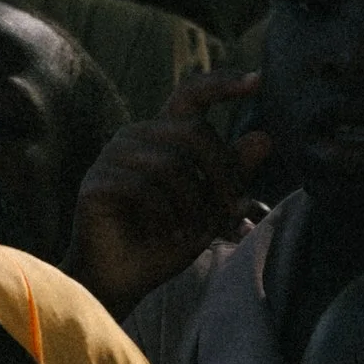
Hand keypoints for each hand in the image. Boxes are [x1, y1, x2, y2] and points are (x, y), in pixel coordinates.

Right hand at [68, 70, 273, 318]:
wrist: (121, 282)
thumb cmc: (162, 243)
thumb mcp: (208, 209)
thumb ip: (231, 175)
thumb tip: (266, 139)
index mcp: (163, 135)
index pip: (192, 94)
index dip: (223, 84)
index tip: (260, 81)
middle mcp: (136, 137)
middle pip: (193, 131)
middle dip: (221, 173)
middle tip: (231, 210)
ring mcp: (112, 157)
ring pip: (170, 163)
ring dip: (192, 204)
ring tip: (194, 233)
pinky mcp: (97, 183)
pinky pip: (143, 187)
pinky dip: (164, 215)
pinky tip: (167, 235)